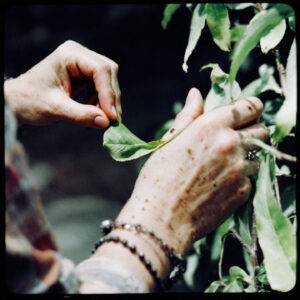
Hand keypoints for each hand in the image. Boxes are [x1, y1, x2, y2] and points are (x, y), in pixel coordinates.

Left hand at [4, 40, 120, 127]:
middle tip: (111, 121)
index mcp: (69, 54)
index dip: (108, 93)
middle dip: (110, 98)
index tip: (111, 117)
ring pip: (108, 82)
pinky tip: (94, 115)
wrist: (18, 102)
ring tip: (100, 121)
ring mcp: (83, 64)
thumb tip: (105, 122)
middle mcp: (79, 55)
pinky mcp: (85, 76)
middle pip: (108, 74)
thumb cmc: (30, 101)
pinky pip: (101, 89)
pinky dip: (101, 104)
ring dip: (107, 103)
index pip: (99, 70)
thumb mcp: (55, 108)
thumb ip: (81, 115)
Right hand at [116, 88, 267, 255]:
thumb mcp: (170, 141)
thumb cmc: (159, 177)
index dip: (251, 107)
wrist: (162, 217)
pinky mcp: (244, 192)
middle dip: (252, 130)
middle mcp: (231, 144)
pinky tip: (219, 185)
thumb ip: (189, 115)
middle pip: (262, 129)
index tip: (248, 112)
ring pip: (258, 156)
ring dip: (245, 157)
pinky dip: (240, 179)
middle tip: (234, 139)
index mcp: (212, 126)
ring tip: (221, 167)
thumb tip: (196, 94)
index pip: (250, 106)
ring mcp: (240, 169)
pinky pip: (250, 179)